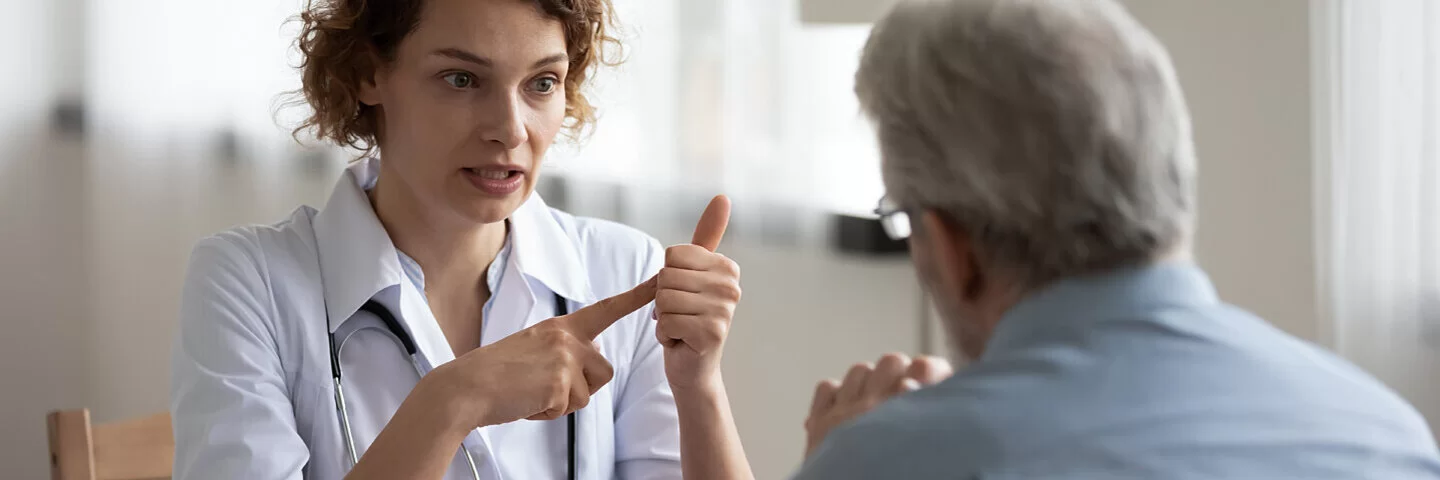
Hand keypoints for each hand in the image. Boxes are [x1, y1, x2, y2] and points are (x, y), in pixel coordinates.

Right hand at [424, 278, 657, 429]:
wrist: (467, 388)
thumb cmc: (499, 374)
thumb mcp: (535, 349)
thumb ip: (564, 351)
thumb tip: (588, 370)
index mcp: (562, 326)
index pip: (607, 309)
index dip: (637, 296)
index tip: (661, 280)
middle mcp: (567, 337)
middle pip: (603, 372)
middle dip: (580, 388)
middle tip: (542, 386)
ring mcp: (565, 358)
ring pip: (589, 393)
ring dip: (565, 401)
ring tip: (534, 392)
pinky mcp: (560, 382)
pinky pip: (568, 409)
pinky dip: (548, 413)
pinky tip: (527, 401)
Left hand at [655, 195, 740, 391]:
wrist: (694, 368)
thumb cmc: (689, 318)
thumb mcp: (694, 274)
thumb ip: (706, 237)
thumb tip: (723, 197)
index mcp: (727, 267)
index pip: (673, 255)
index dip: (667, 278)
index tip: (684, 295)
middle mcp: (731, 286)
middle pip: (666, 277)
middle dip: (662, 300)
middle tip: (681, 315)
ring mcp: (724, 310)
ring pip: (664, 299)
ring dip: (663, 318)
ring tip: (681, 328)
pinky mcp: (713, 334)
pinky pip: (666, 320)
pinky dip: (665, 335)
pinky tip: (681, 342)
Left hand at [804, 353, 952, 456]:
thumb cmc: (886, 471)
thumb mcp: (918, 455)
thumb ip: (926, 422)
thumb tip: (919, 389)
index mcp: (904, 418)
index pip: (924, 368)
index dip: (932, 372)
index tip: (933, 385)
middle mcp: (873, 411)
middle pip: (892, 361)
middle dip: (901, 372)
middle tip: (904, 395)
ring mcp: (843, 415)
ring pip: (860, 370)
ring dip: (870, 381)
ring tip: (876, 404)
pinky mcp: (819, 425)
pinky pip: (828, 388)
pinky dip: (836, 394)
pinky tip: (846, 413)